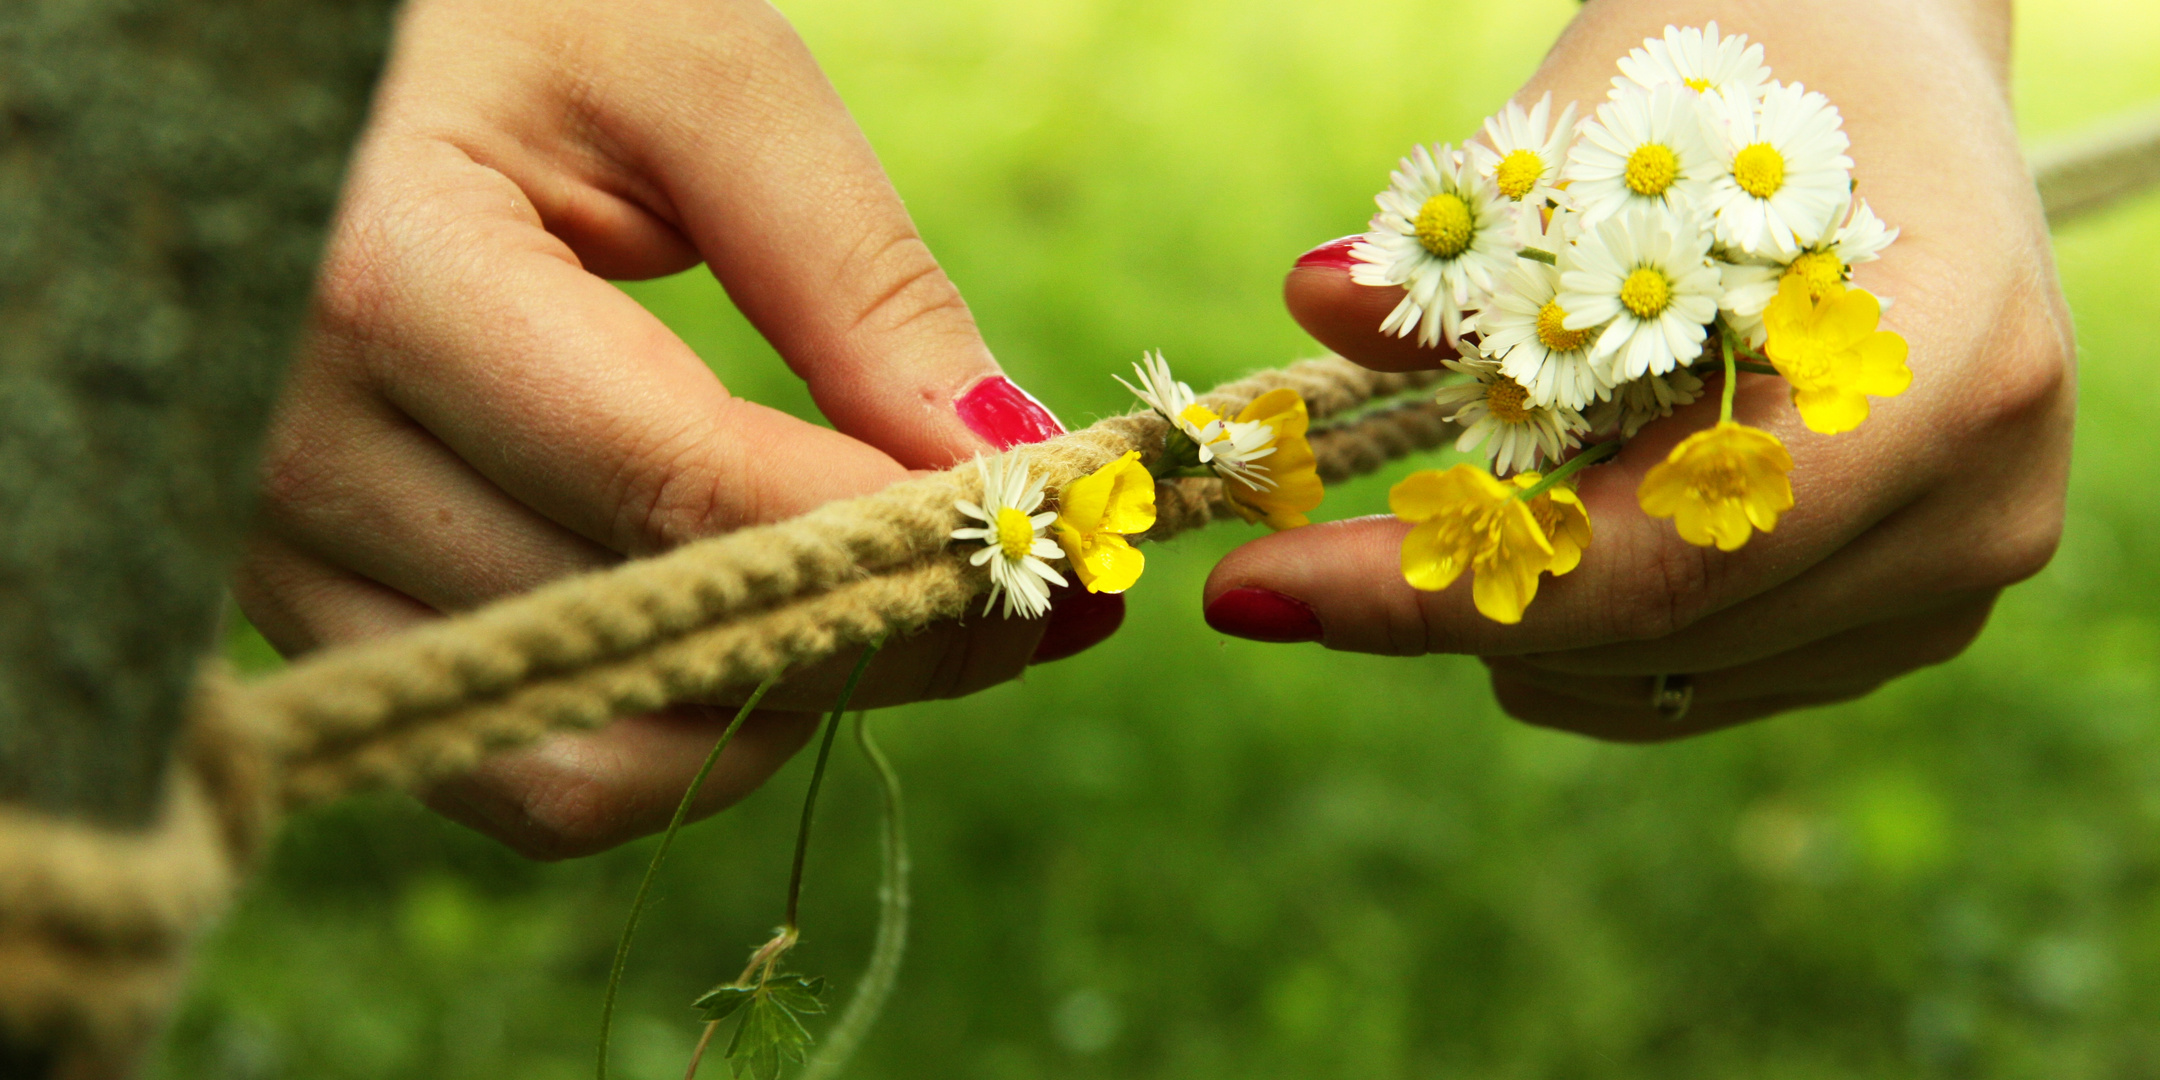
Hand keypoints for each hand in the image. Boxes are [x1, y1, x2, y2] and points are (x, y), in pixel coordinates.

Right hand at [233, 0, 1120, 858]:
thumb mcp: (691, 79)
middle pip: (650, 633)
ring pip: (584, 752)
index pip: (682, 486)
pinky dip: (670, 741)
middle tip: (1036, 593)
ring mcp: (277, 553)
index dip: (895, 543)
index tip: (1063, 550)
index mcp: (383, 277)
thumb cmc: (503, 17)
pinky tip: (764, 637)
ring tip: (897, 611)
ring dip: (782, 709)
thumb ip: (854, 276)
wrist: (306, 62)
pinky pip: (514, 771)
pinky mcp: (303, 609)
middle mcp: (294, 451)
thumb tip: (1007, 468)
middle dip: (882, 634)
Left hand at [1202, 0, 2070, 739]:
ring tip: (1438, 501)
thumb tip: (1317, 306)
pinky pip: (1697, 681)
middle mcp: (1979, 507)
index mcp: (1941, 374)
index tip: (1254, 590)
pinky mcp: (1909, 610)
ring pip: (1661, 679)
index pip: (1662, 554)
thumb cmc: (1755, 71)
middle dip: (1446, 593)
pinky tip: (1531, 535)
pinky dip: (1578, 636)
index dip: (1443, 587)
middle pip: (1655, 634)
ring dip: (1511, 614)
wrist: (1892, 80)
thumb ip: (1475, 239)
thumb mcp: (1603, 119)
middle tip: (1285, 556)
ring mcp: (1956, 576)